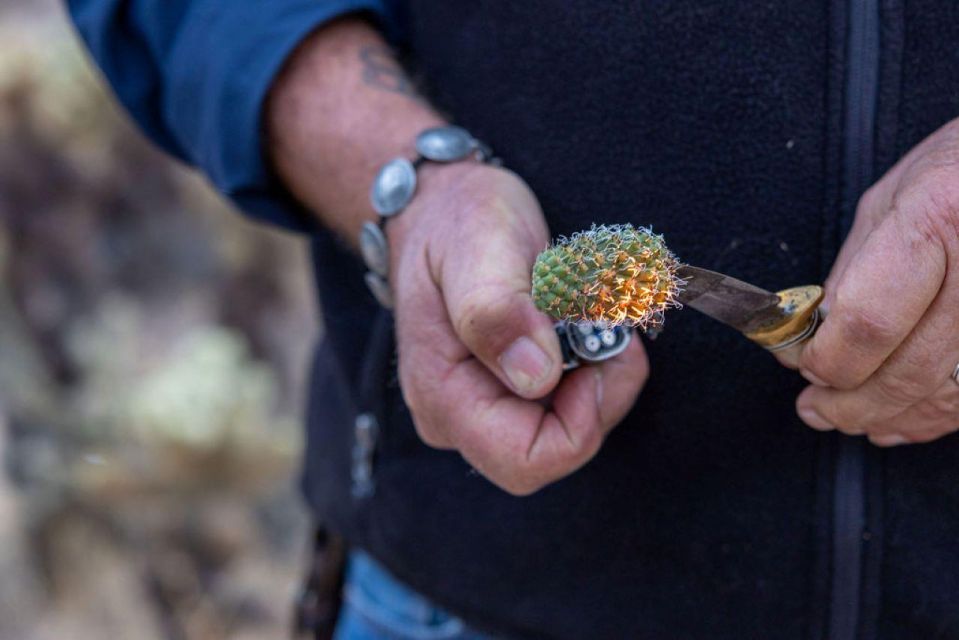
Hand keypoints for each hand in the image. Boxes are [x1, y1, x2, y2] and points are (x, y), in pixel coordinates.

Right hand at [388, 163, 648, 493]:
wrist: (441, 208)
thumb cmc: (455, 221)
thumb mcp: (477, 247)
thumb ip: (497, 311)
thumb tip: (536, 376)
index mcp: (441, 394)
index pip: (525, 461)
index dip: (582, 420)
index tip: (597, 347)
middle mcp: (458, 417)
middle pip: (555, 449)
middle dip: (599, 392)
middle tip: (605, 320)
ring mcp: (482, 408)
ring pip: (570, 428)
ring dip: (599, 372)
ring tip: (588, 308)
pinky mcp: (507, 394)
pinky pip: (568, 404)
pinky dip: (591, 364)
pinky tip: (580, 319)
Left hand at [796, 119, 958, 445]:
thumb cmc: (956, 170)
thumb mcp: (887, 204)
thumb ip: (851, 276)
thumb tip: (812, 340)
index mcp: (939, 219)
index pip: (869, 322)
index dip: (829, 360)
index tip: (806, 368)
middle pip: (909, 370)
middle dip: (852, 403)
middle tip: (817, 410)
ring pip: (947, 393)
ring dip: (892, 417)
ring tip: (852, 420)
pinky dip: (936, 415)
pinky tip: (905, 417)